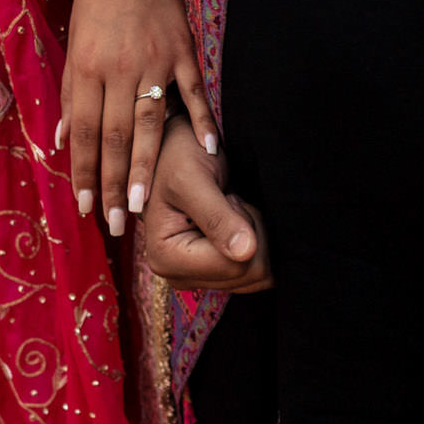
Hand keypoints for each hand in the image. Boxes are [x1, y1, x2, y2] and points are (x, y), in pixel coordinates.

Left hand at [61, 0, 217, 237]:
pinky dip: (202, 120)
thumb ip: (71, 96)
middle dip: (113, 183)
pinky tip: (209, 151)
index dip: (85, 172)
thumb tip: (64, 143)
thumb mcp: (74, 47)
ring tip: (142, 204)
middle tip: (115, 223)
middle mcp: (118, 68)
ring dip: (146, 166)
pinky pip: (194, 91)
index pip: (86, 131)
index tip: (86, 207)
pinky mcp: (183, 50)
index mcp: (87, 68)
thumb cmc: (96, 7)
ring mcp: (154, 60)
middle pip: (116, 136)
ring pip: (150, 122)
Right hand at [141, 113, 270, 292]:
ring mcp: (197, 276)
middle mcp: (177, 276)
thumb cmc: (176, 155)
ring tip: (228, 205)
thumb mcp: (193, 179)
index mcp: (165, 259)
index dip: (244, 228)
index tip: (224, 196)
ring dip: (255, 234)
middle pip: (249, 274)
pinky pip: (255, 270)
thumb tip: (245, 253)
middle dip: (251, 231)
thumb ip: (217, 217)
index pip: (235, 266)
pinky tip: (233, 218)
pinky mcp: (213, 272)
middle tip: (228, 198)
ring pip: (258, 274)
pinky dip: (255, 240)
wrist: (173, 147)